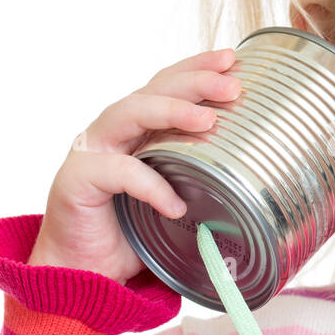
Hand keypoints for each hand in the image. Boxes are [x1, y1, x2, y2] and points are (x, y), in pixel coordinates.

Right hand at [26, 47, 241, 283]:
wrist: (85, 273)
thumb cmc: (131, 233)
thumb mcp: (177, 198)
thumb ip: (202, 179)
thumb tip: (258, 176)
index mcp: (137, 127)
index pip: (168, 84)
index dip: (198, 68)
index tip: (233, 60)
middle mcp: (113, 130)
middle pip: (154, 89)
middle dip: (195, 82)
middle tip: (232, 86)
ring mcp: (92, 150)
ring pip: (131, 112)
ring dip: (171, 111)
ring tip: (208, 120)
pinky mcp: (76, 179)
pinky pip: (118, 172)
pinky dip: (150, 185)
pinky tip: (175, 203)